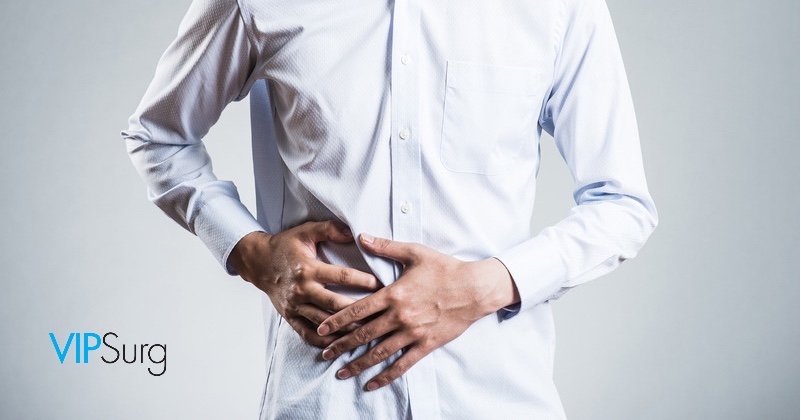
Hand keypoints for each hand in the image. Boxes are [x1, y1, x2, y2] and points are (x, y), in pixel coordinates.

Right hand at [228, 221, 381, 347]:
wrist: (258, 262)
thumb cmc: (286, 246)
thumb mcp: (306, 231)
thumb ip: (330, 230)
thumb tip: (355, 233)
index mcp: (308, 269)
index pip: (342, 277)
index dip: (363, 281)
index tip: (381, 285)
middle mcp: (301, 290)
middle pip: (335, 304)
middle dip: (359, 310)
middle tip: (380, 314)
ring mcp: (295, 306)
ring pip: (324, 322)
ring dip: (346, 329)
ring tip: (367, 332)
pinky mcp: (290, 317)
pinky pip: (308, 333)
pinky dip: (324, 340)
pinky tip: (341, 343)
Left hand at [316, 234, 519, 390]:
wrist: (475, 288)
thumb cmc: (445, 268)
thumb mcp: (414, 252)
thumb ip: (385, 247)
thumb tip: (361, 236)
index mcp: (394, 294)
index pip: (358, 310)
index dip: (337, 321)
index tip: (321, 329)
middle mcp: (400, 316)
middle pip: (363, 334)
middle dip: (341, 346)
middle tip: (324, 354)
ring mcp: (413, 333)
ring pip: (379, 353)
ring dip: (358, 364)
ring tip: (341, 373)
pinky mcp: (426, 344)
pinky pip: (403, 364)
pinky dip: (386, 376)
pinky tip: (372, 384)